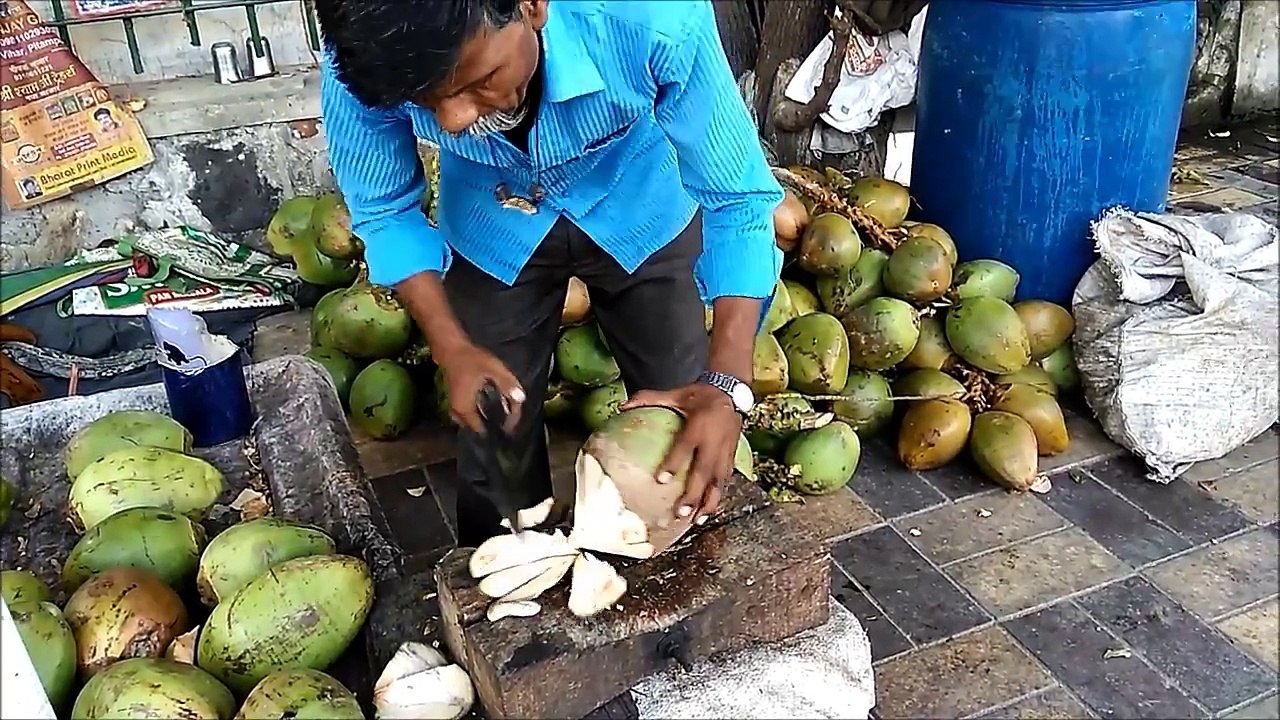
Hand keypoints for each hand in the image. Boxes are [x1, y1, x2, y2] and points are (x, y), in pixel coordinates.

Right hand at [434, 341, 523, 434]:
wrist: (451, 348)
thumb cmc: (470, 359)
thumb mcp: (492, 368)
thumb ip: (507, 382)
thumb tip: (521, 398)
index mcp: (465, 409)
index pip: (483, 429)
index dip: (498, 428)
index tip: (511, 427)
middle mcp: (457, 412)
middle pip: (476, 428)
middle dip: (492, 426)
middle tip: (508, 423)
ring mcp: (453, 407)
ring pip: (470, 422)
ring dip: (484, 421)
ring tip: (500, 418)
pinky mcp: (454, 400)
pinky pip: (466, 415)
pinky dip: (477, 415)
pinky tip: (488, 407)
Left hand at [621, 382, 741, 522]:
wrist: (731, 391)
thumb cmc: (700, 395)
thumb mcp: (676, 394)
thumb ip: (649, 398)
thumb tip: (622, 406)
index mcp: (698, 426)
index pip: (685, 446)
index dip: (674, 463)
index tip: (661, 480)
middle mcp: (713, 441)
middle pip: (704, 472)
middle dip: (693, 494)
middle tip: (681, 512)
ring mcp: (725, 451)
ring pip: (718, 481)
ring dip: (708, 501)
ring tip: (697, 519)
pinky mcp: (731, 456)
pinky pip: (725, 479)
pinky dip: (718, 496)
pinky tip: (709, 509)